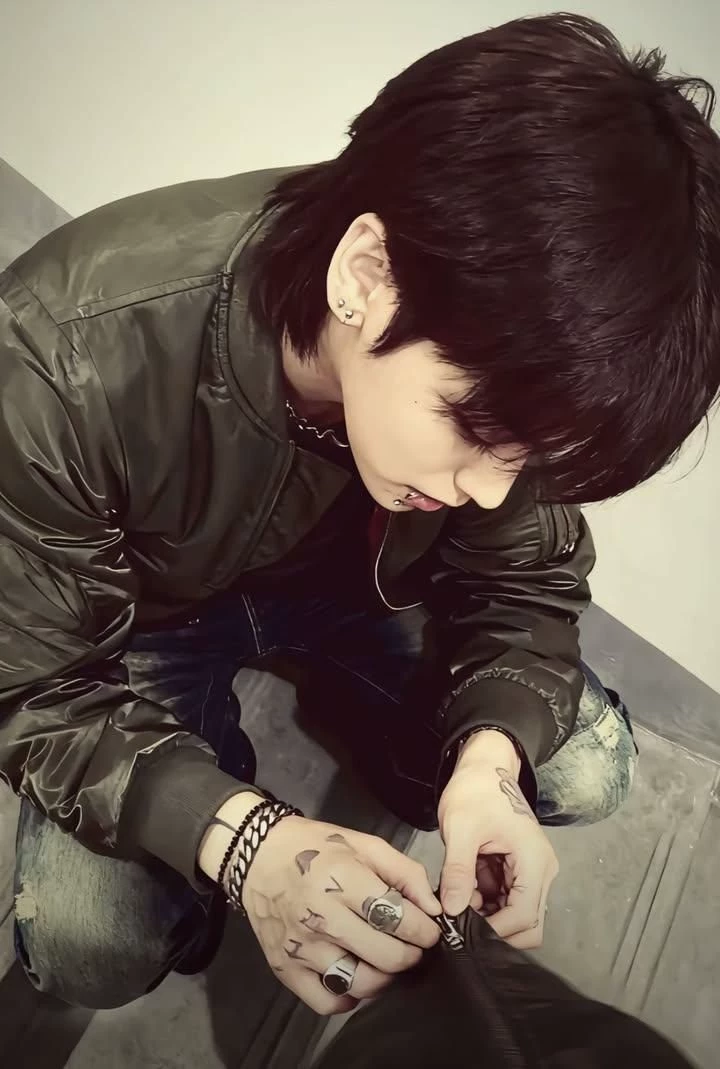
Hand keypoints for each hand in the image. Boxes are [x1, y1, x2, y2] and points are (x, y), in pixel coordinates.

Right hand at [241, 816, 440, 1014]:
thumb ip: (404, 873)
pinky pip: (326, 1002)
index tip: (429, 930)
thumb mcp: (364, 844)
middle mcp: (320, 916)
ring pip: (360, 984)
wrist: (256, 855)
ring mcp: (301, 946)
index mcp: (341, 878)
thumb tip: (434, 908)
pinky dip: (348, 999)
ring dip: (385, 978)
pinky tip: (354, 979)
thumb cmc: (313, 847)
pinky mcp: (284, 968)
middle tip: (413, 946)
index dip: (425, 929)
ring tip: (386, 962)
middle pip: (385, 956)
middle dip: (411, 955)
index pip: (398, 918)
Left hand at [437, 730, 558, 948]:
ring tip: (457, 903)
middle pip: (528, 924)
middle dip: (494, 929)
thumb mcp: (460, 828)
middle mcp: (540, 872)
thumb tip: (451, 911)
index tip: (462, 932)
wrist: (484, 768)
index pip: (524, 916)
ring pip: (515, 916)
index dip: (495, 931)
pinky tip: (462, 893)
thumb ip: (457, 870)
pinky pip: (504, 901)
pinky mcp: (516, 873)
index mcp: (534, 861)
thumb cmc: (475, 792)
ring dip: (487, 917)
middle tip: (460, 924)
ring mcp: (530, 873)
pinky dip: (484, 904)